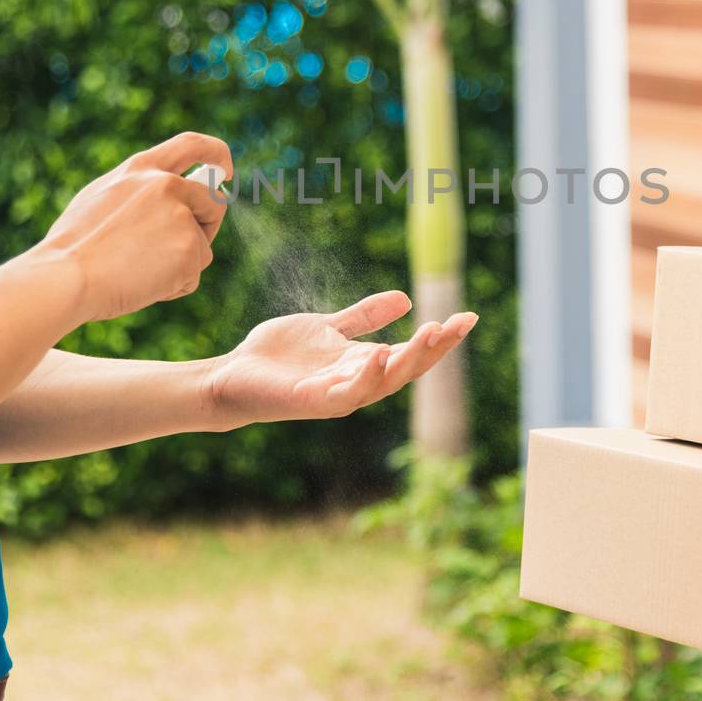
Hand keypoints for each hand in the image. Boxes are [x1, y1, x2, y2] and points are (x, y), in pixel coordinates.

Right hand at [33, 132, 232, 324]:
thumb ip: (139, 191)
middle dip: (206, 226)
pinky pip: (192, 276)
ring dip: (181, 263)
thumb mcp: (101, 198)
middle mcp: (166, 185)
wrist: (65, 277)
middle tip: (179, 250)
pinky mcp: (190, 250)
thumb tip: (169, 196)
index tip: (225, 170)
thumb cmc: (73, 247)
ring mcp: (181, 217)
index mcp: (141, 168)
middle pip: (214, 202)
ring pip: (201, 247)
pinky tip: (142, 286)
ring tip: (138, 271)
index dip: (217, 154)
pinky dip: (173, 287)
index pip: (192, 145)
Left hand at [201, 290, 476, 427]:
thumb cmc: (278, 356)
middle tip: (455, 324)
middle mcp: (357, 382)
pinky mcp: (312, 402)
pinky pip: (346, 394)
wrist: (233, 375)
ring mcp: (336, 395)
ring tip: (430, 333)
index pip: (411, 351)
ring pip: (383, 382)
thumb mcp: (328, 327)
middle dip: (434, 348)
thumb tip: (405, 298)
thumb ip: (363, 318)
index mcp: (363, 363)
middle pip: (406, 369)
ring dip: (407, 360)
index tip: (468, 317)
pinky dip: (364, 377)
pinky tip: (378, 354)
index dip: (441, 338)